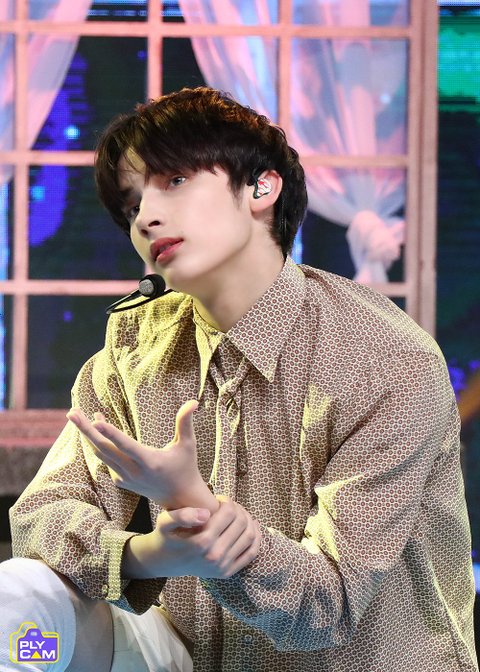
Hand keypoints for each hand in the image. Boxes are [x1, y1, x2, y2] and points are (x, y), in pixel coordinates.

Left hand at [66, 400, 217, 511]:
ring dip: (89, 435)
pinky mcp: (121, 481)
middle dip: (86, 430)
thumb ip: (186, 422)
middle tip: (72, 412)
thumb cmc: (186, 467)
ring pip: (101, 454)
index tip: (96, 421)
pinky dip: (99, 444)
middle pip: (104, 449)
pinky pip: (106, 460)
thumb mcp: (188, 445)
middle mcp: (134, 471)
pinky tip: (96, 429)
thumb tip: (194, 401)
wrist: (179, 499)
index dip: (111, 433)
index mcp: (150, 462)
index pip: (127, 445)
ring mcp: (125, 478)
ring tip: (78, 415)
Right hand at [123, 497, 261, 578]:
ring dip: (248, 520)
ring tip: (238, 514)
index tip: (220, 499)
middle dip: (238, 509)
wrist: (165, 561)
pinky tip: (250, 526)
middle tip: (230, 506)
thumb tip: (205, 513)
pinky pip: (251, 553)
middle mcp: (214, 556)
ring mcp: (223, 567)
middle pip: (241, 523)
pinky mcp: (228, 573)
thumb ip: (182, 515)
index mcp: (201, 542)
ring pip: (250, 536)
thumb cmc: (167, 536)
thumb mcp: (165, 521)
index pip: (229, 513)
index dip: (227, 501)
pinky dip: (256, 538)